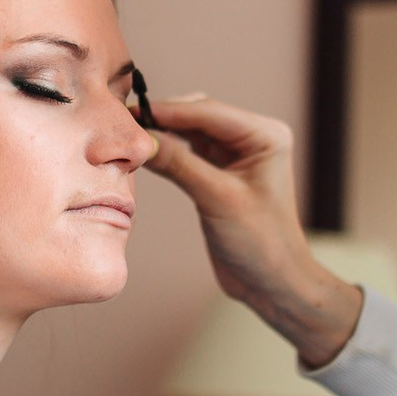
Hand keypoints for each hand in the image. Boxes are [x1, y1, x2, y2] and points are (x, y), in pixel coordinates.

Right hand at [141, 95, 362, 366]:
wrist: (272, 284)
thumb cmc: (261, 243)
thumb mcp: (217, 199)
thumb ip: (179, 164)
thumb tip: (141, 140)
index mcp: (265, 135)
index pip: (208, 111)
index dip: (168, 111)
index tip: (130, 112)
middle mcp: (253, 138)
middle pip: (197, 115)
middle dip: (163, 119)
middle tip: (124, 125)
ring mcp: (236, 155)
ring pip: (190, 132)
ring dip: (163, 135)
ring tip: (129, 139)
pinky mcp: (220, 174)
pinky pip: (188, 152)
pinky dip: (167, 153)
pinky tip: (145, 156)